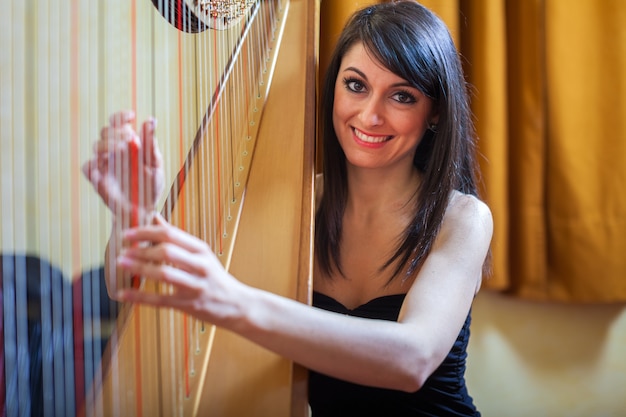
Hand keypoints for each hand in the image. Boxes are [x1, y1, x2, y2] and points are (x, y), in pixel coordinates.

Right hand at [82, 110, 164, 226]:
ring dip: (107, 144)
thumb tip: (151, 120)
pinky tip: (104, 168)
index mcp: (127, 144)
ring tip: (121, 149)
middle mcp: (113, 152)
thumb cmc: (150, 185)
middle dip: (116, 131)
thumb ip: (151, 143)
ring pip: (96, 146)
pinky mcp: (97, 179)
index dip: (121, 116)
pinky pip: (87, 168)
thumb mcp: (155, 164)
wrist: (144, 209)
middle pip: (105, 131)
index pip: (118, 123)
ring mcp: (104, 165)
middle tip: (129, 139)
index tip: (131, 116)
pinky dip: (93, 166)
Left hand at [114, 214, 243, 324]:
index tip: (128, 233)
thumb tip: (154, 217)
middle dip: (141, 250)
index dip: (146, 232)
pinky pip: (160, 300)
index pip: (171, 234)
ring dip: (140, 268)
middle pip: (167, 252)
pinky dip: (140, 296)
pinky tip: (124, 293)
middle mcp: (199, 265)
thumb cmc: (215, 278)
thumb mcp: (201, 254)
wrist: (237, 305)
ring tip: (122, 264)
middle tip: (123, 250)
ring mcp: (195, 286)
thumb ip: (177, 237)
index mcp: (201, 250)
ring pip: (164, 274)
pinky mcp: (189, 305)